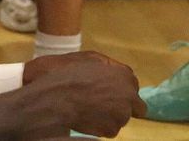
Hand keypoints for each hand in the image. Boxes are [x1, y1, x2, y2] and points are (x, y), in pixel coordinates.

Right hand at [20, 52, 144, 138]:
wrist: (53, 97)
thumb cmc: (67, 73)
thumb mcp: (89, 58)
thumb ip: (108, 66)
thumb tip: (116, 72)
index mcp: (125, 75)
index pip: (134, 87)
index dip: (122, 91)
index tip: (111, 93)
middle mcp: (128, 95)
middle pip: (135, 107)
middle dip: (122, 106)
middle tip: (102, 105)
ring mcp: (122, 114)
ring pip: (121, 119)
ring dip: (109, 116)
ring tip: (88, 109)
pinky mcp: (111, 130)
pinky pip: (110, 130)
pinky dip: (100, 127)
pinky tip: (85, 117)